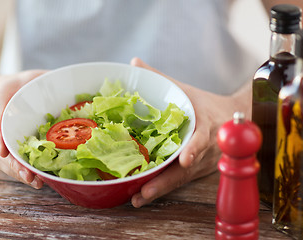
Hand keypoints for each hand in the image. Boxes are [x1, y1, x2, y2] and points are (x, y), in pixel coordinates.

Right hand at [0, 70, 46, 188]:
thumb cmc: (11, 88)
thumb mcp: (26, 77)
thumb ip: (43, 78)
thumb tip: (67, 80)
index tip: (2, 150)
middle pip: (1, 150)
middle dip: (14, 165)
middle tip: (28, 175)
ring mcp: (0, 143)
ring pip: (6, 162)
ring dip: (20, 173)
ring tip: (37, 183)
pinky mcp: (8, 150)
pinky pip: (13, 162)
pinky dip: (23, 172)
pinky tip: (39, 181)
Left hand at [130, 58, 247, 206]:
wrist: (233, 120)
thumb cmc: (205, 104)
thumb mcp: (184, 90)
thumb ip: (160, 77)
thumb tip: (134, 63)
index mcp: (205, 125)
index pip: (202, 139)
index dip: (195, 149)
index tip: (186, 160)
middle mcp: (205, 149)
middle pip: (186, 169)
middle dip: (166, 182)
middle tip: (145, 192)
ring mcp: (202, 163)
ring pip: (181, 180)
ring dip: (160, 190)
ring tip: (137, 199)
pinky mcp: (197, 172)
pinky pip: (179, 181)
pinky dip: (162, 188)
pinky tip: (142, 195)